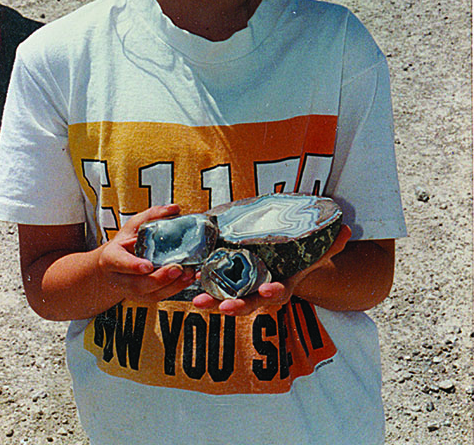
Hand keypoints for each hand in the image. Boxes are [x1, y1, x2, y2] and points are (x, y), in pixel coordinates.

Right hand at [97, 204, 196, 304]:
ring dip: (171, 286)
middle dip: (159, 278)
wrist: (114, 267)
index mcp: (112, 257)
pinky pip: (159, 297)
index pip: (119, 262)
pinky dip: (175, 289)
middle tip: (177, 268)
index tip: (147, 265)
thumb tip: (174, 209)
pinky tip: (188, 279)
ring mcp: (130, 291)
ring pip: (150, 294)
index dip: (133, 266)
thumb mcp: (133, 226)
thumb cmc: (124, 244)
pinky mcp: (143, 297)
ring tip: (188, 274)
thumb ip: (152, 216)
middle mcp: (119, 278)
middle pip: (138, 284)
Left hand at [192, 224, 351, 315]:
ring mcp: (243, 288)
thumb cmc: (300, 257)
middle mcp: (261, 291)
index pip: (279, 292)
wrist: (285, 266)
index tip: (267, 290)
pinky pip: (213, 287)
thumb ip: (331, 243)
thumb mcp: (316, 251)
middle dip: (235, 306)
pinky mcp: (227, 280)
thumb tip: (349, 230)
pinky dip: (202, 286)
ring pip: (227, 300)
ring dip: (212, 301)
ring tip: (197, 302)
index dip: (273, 292)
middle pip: (248, 303)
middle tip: (221, 308)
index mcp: (282, 284)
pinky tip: (188, 279)